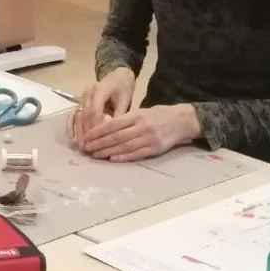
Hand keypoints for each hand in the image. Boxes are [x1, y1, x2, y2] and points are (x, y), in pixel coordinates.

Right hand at [71, 69, 135, 144]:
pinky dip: (71, 124)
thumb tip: (113, 132)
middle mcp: (88, 93)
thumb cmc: (123, 88)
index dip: (95, 126)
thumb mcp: (125, 99)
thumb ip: (119, 114)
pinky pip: (74, 114)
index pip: (95, 110)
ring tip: (82, 146)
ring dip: (79, 131)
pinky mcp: (81, 101)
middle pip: (85, 115)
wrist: (117, 75)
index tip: (97, 140)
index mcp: (100, 90)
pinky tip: (71, 135)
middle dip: (86, 132)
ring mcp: (82, 97)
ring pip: (78, 116)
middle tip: (88, 147)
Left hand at [83, 103, 198, 162]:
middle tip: (86, 148)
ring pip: (124, 146)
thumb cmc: (159, 115)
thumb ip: (126, 119)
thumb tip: (105, 127)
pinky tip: (112, 159)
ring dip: (108, 152)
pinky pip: (136, 154)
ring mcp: (149, 138)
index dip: (99, 131)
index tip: (87, 137)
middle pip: (116, 136)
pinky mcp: (155, 149)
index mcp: (137, 115)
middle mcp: (142, 126)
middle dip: (99, 143)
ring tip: (95, 155)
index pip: (113, 124)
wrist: (182, 121)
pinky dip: (123, 157)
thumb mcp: (143, 111)